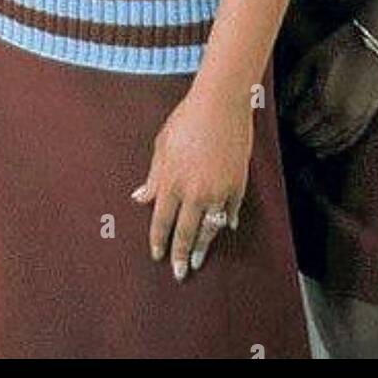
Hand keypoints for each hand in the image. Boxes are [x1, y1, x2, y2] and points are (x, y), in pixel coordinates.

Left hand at [131, 88, 251, 281]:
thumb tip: (140, 198)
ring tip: (198, 259)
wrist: (220, 104)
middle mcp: (194, 192)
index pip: (162, 221)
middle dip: (180, 254)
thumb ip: (153, 176)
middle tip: (179, 272)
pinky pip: (231, 210)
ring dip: (203, 246)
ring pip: (209, 228)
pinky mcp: (237, 184)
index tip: (158, 255)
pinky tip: (226, 227)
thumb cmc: (187, 119)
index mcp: (171, 182)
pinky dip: (227, 220)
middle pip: (185, 232)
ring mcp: (218, 190)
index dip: (159, 241)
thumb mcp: (162, 146)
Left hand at [277, 22, 377, 158]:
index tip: (285, 111)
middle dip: (300, 131)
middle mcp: (340, 115)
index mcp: (323, 99)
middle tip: (294, 119)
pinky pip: (347, 142)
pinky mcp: (368, 118)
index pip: (298, 124)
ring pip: (329, 145)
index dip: (289, 119)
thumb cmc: (340, 46)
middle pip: (311, 138)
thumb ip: (293, 84)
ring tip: (307, 131)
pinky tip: (324, 147)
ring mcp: (356, 119)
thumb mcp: (310, 59)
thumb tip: (281, 108)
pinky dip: (333, 146)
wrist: (377, 42)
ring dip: (315, 141)